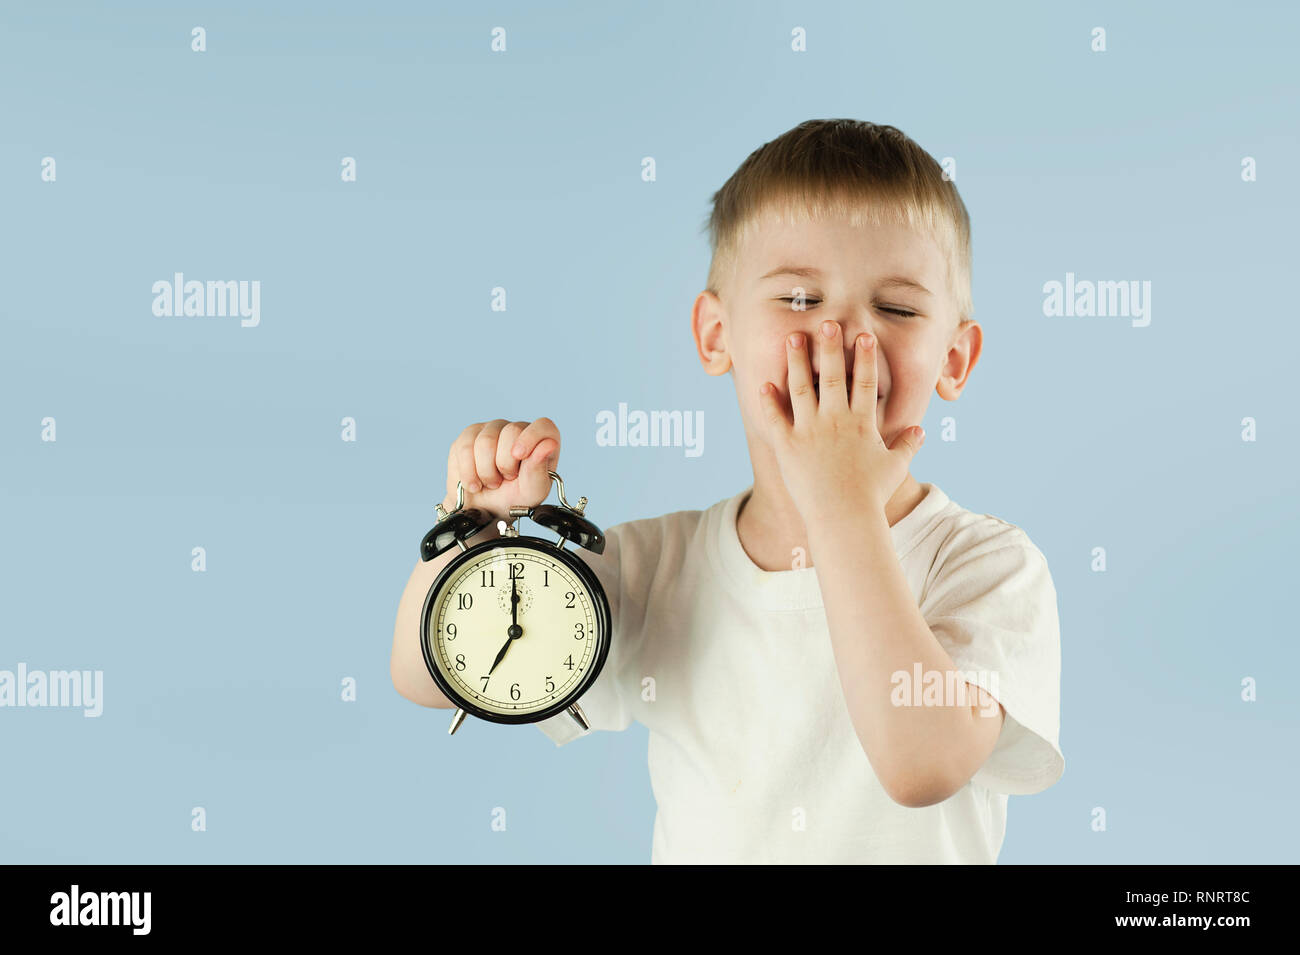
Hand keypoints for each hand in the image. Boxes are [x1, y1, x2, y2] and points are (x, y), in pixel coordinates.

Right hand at [444, 418, 560, 519]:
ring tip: (492, 482)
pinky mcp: (468, 435)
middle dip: (506, 464)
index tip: (519, 456)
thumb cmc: (513, 498)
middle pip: (511, 431)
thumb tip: (550, 444)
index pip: (542, 425)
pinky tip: (475, 482)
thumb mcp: (532, 491)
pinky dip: (469, 472)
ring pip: (486, 441)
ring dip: (487, 471)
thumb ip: (540, 468)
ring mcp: (491, 429)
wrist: (484, 510)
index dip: (531, 438)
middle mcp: (517, 429)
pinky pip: (465, 447)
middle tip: (506, 479)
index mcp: (540, 441)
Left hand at [757, 321, 924, 523]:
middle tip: (825, 322)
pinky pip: (775, 417)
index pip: (866, 382)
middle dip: (829, 346)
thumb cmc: (870, 495)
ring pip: (801, 387)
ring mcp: (810, 430)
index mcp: (862, 423)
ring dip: (796, 361)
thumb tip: (920, 432)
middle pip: (832, 375)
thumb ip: (907, 446)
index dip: (865, 357)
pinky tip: (763, 383)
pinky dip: (769, 400)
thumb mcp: (894, 468)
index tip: (863, 335)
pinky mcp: (787, 445)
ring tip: (792, 337)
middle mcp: (836, 420)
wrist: (843, 517)